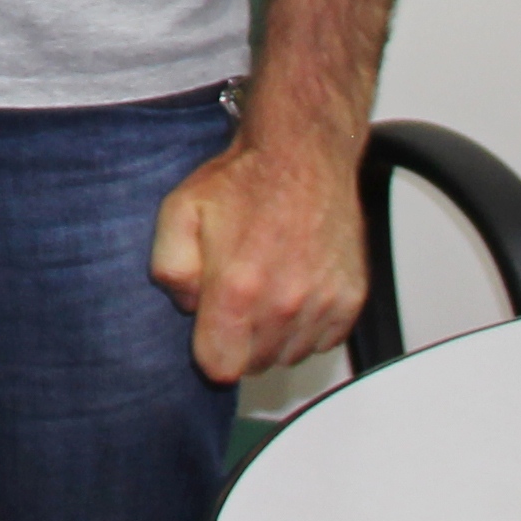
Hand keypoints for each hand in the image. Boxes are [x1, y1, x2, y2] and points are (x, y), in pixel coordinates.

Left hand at [147, 135, 366, 383]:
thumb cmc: (245, 180)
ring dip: (274, 333)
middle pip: (255, 364)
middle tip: (237, 295)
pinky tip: (294, 287)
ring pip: (289, 354)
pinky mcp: (351, 299)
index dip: (210, 349)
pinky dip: (307, 324)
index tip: (211, 327)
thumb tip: (187, 306)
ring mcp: (323, 303)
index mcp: (238, 289)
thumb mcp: (179, 213)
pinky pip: (322, 339)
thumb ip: (169, 270)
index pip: (220, 367)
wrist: (302, 153)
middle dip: (239, 339)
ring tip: (267, 286)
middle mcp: (285, 303)